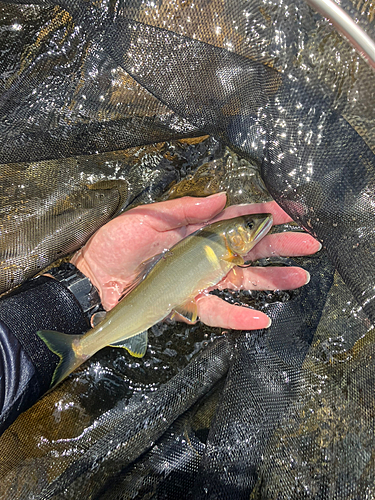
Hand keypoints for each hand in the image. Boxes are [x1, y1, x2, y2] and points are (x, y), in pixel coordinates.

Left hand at [71, 193, 320, 329]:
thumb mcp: (148, 217)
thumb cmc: (116, 243)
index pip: (235, 220)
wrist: (93, 279)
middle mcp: (202, 254)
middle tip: (310, 243)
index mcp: (195, 229)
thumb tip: (222, 198)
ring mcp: (198, 280)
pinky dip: (239, 317)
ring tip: (301, 277)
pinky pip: (218, 312)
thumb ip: (185, 209)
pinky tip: (263, 318)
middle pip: (247, 250)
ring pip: (241, 280)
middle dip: (279, 245)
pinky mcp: (188, 304)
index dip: (262, 214)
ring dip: (271, 280)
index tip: (289, 210)